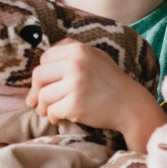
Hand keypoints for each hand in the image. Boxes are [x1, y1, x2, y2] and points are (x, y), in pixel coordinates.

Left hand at [27, 39, 166, 151]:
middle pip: (38, 76)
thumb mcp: (94, 56)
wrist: (130, 104)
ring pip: (43, 96)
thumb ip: (71, 51)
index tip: (45, 83)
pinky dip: (53, 116)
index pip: (45, 58)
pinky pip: (52, 111)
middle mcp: (75, 64)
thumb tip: (42, 60)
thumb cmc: (110, 80)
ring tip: (49, 111)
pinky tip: (59, 117)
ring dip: (43, 106)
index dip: (43, 72)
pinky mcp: (75, 105)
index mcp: (78, 50)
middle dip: (36, 90)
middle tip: (38, 101)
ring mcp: (75, 85)